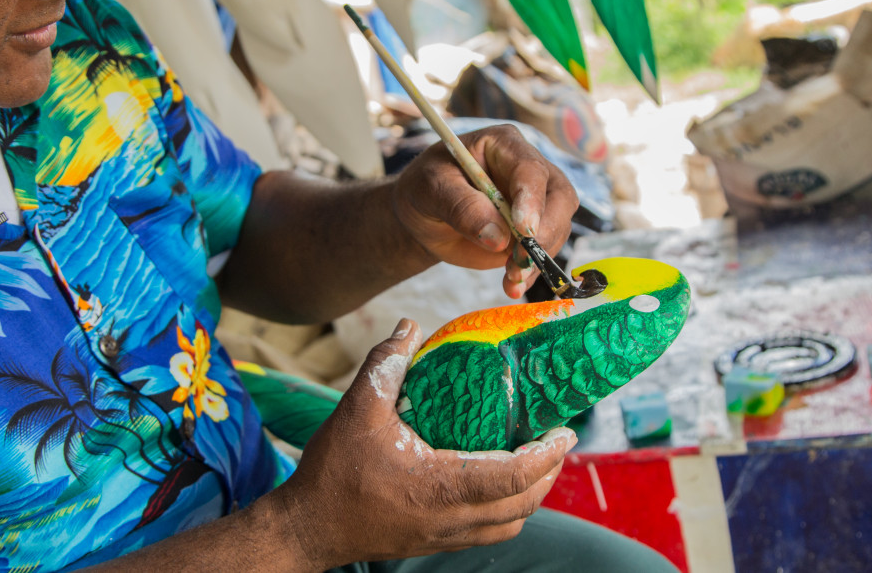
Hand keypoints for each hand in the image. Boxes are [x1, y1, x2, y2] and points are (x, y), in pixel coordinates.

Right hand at [272, 319, 576, 568]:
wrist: (306, 528)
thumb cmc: (333, 473)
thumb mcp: (356, 410)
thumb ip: (385, 365)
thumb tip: (409, 326)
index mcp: (441, 486)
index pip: (514, 475)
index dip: (547, 454)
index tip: (565, 431)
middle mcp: (451, 518)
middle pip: (524, 504)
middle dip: (548, 473)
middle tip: (556, 442)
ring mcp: (445, 536)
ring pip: (510, 524)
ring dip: (531, 496)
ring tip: (536, 464)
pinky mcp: (434, 544)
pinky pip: (489, 534)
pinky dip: (507, 512)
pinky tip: (499, 488)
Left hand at [391, 125, 577, 297]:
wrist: (425, 215)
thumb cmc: (426, 188)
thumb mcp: (431, 189)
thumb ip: (462, 207)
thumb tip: (498, 238)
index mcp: (504, 144)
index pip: (530, 170)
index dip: (531, 200)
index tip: (523, 230)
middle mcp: (529, 169)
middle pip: (559, 198)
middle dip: (545, 233)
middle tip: (520, 261)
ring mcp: (536, 201)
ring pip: (557, 227)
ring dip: (538, 258)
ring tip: (510, 280)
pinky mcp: (534, 230)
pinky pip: (545, 250)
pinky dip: (532, 271)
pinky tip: (512, 286)